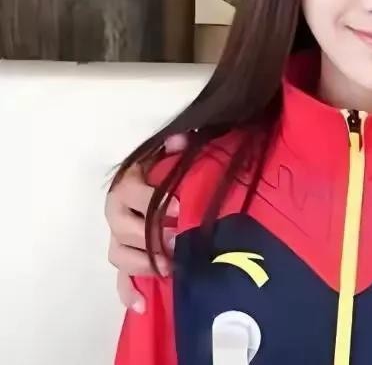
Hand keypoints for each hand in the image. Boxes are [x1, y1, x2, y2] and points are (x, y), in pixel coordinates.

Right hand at [107, 133, 187, 311]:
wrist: (150, 181)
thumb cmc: (160, 168)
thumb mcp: (165, 154)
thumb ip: (173, 148)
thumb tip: (181, 140)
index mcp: (126, 186)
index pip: (134, 195)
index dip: (155, 202)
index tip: (179, 209)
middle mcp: (116, 213)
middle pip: (126, 231)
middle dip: (151, 239)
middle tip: (177, 242)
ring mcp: (118, 238)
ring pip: (121, 256)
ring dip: (143, 264)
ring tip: (168, 268)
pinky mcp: (125, 257)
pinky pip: (120, 279)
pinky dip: (128, 292)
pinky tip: (142, 305)